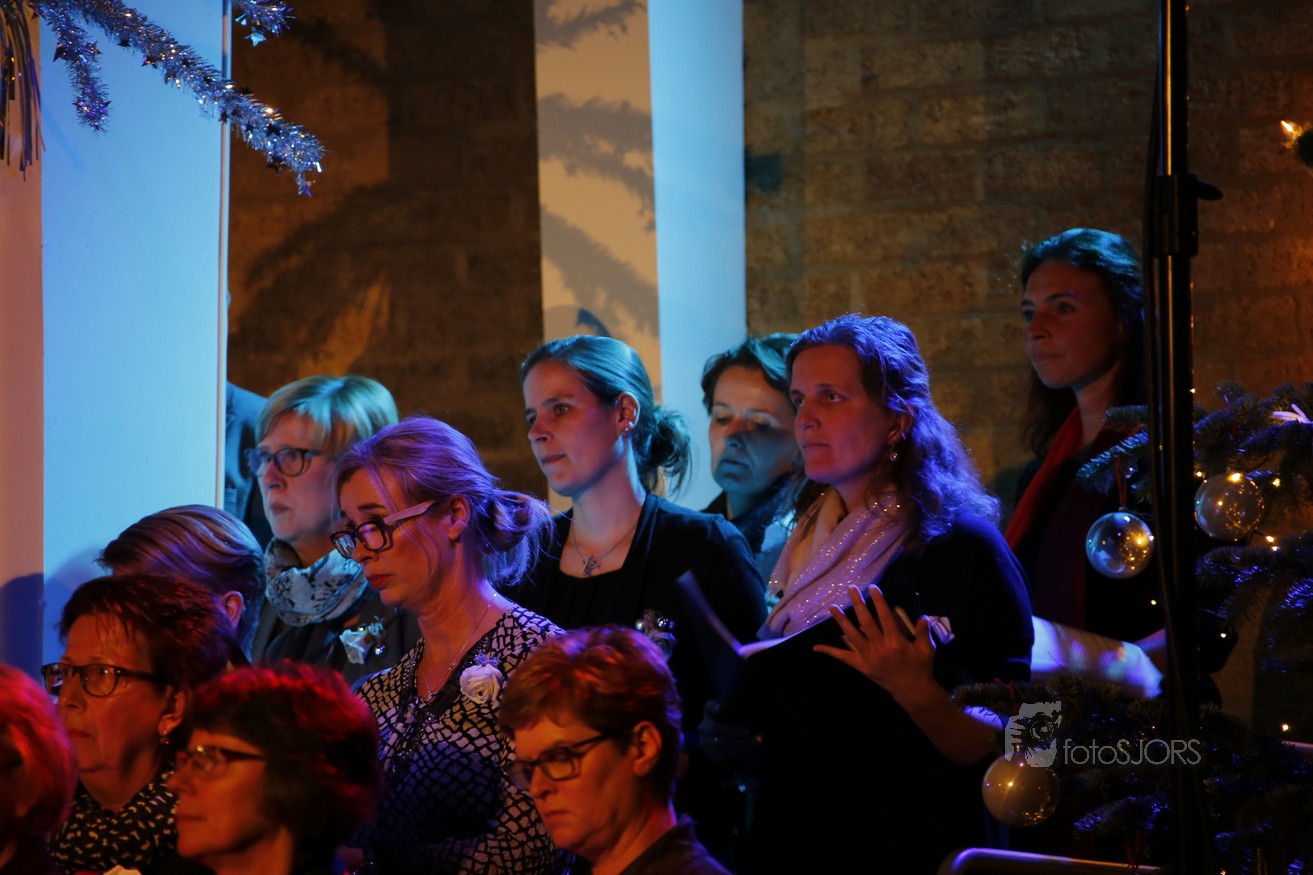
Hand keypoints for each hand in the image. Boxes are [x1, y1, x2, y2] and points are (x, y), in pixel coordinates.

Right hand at [696, 699, 764, 769]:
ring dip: (741, 742)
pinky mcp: (711, 754)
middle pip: (716, 728)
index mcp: (709, 713)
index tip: (721, 708)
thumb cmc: (732, 727)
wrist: (724, 748)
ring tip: (756, 742)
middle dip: (734, 730)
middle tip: (749, 732)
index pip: (708, 707)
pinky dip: (740, 751)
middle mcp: (704, 727)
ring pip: (722, 742)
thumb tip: (756, 718)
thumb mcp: (734, 718)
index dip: (713, 707)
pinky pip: (725, 753)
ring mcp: (705, 742)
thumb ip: (740, 716)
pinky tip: (751, 749)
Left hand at [813, 584, 936, 704]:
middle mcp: (879, 648)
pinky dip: (830, 652)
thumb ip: (924, 632)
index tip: (873, 588)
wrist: (911, 690)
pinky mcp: (861, 666)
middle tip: (851, 589)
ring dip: (841, 621)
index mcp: (895, 642)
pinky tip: (816, 647)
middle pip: (865, 622)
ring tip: (832, 607)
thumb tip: (923, 616)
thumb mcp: (927, 649)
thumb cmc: (920, 667)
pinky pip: (843, 658)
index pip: (885, 617)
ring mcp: (868, 657)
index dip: (878, 601)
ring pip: (852, 635)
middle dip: (858, 604)